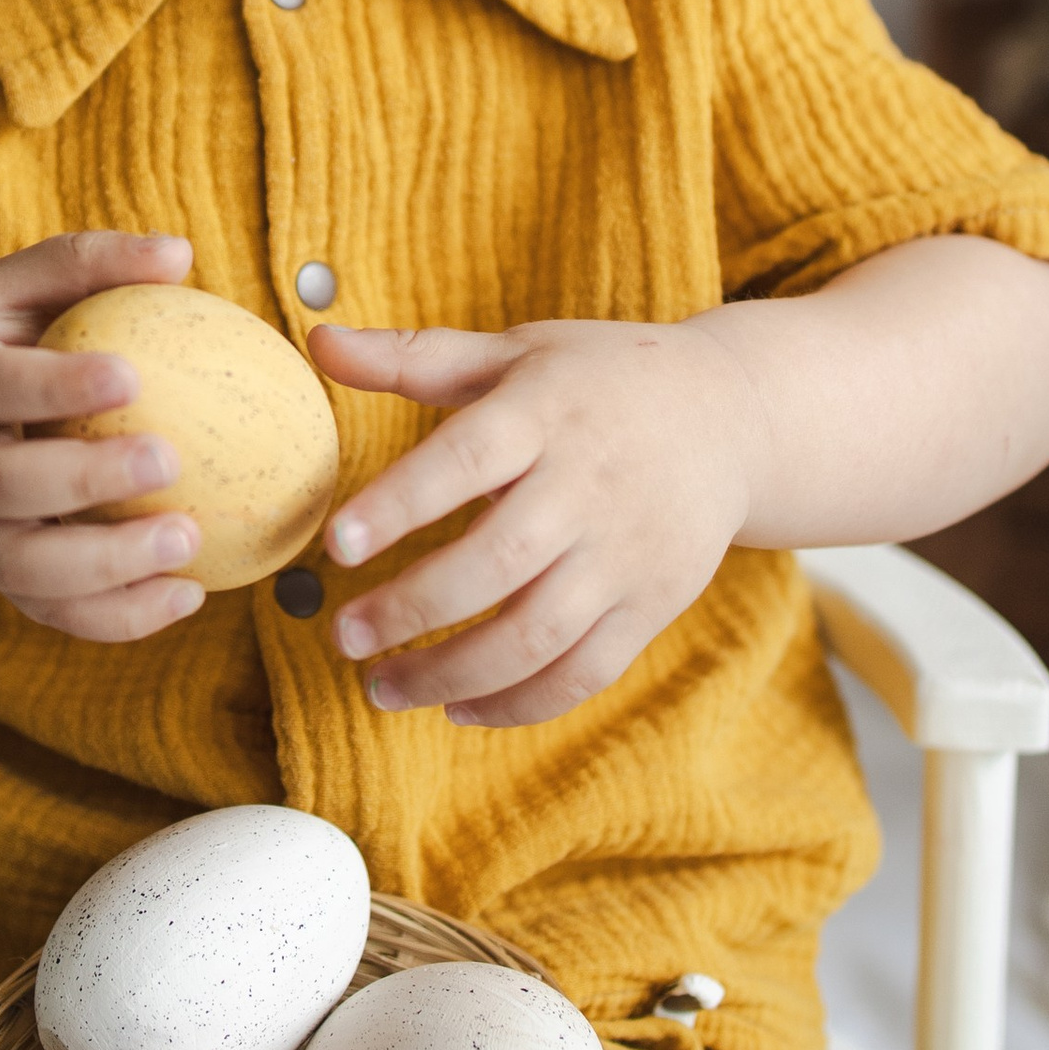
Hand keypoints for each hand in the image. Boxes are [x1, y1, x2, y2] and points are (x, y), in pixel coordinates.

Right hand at [0, 231, 209, 642]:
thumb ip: (79, 264)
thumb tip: (178, 253)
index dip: (50, 386)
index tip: (132, 374)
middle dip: (83, 480)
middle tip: (169, 458)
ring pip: (15, 566)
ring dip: (105, 564)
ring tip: (188, 539)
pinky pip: (42, 611)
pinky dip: (113, 616)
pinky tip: (184, 594)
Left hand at [310, 316, 763, 728]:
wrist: (731, 416)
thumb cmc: (599, 380)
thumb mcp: (516, 352)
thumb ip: (415, 357)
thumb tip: (317, 343)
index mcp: (546, 414)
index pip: (467, 461)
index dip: (399, 504)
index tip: (336, 544)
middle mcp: (590, 486)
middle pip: (498, 564)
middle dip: (412, 610)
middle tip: (343, 636)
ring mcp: (627, 553)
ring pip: (537, 635)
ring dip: (452, 674)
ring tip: (382, 686)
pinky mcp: (654, 604)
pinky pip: (584, 672)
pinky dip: (520, 703)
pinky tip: (459, 707)